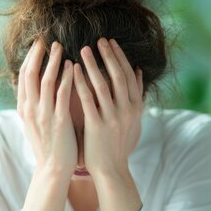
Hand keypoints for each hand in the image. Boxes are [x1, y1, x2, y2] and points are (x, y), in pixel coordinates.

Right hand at [17, 38, 75, 177]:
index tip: (38, 44)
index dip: (29, 58)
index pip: (23, 76)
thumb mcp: (36, 121)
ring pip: (45, 80)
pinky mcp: (58, 121)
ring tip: (60, 47)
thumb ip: (36, 102)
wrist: (53, 169)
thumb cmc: (49, 144)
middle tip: (46, 39)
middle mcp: (30, 109)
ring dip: (52, 61)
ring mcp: (43, 115)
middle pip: (30, 73)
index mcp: (24, 108)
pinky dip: (67, 78)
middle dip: (37, 54)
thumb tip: (41, 83)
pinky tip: (73, 67)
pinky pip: (62, 94)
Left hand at [74, 37, 143, 179]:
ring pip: (103, 84)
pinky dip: (81, 83)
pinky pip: (88, 99)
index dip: (120, 58)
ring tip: (83, 49)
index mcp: (136, 107)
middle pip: (118, 76)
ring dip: (93, 65)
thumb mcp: (134, 120)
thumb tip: (138, 72)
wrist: (112, 170)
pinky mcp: (98, 126)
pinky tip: (72, 71)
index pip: (129, 75)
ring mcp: (113, 117)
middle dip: (109, 56)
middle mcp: (127, 110)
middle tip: (99, 39)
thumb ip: (136, 96)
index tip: (112, 43)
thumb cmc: (120, 145)